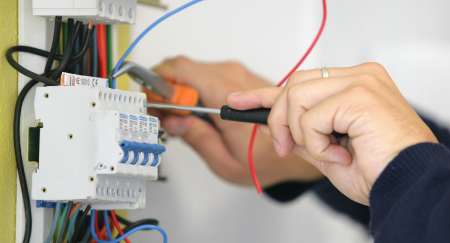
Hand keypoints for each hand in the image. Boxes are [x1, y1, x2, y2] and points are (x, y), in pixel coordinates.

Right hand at [151, 56, 322, 186]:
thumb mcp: (225, 161)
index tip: (151, 101)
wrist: (299, 147)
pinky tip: (198, 112)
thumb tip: (173, 119)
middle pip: (185, 69)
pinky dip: (197, 90)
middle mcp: (234, 79)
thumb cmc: (268, 159)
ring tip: (182, 117)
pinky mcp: (242, 78)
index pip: (181, 70)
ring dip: (182, 91)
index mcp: (227, 98)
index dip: (159, 82)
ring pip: (196, 71)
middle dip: (168, 89)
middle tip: (164, 114)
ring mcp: (239, 75)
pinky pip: (209, 76)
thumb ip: (196, 138)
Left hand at [227, 63, 437, 204]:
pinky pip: (311, 118)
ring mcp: (361, 82)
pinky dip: (318, 144)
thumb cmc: (382, 171)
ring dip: (302, 134)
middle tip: (287, 148)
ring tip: (328, 153)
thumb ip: (306, 134)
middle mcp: (360, 77)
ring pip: (297, 96)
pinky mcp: (359, 95)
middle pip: (294, 84)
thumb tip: (277, 127)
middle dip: (280, 119)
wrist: (410, 186)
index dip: (266, 93)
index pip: (302, 81)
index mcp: (357, 85)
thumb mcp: (330, 152)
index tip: (240, 101)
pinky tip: (340, 154)